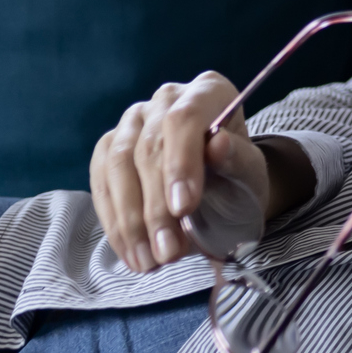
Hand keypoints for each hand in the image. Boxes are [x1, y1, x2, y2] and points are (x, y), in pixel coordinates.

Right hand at [90, 72, 269, 273]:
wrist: (223, 186)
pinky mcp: (108, 148)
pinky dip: (115, 223)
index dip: (181, 164)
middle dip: (156, 208)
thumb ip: (237, 159)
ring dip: (131, 222)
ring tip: (149, 261)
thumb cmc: (239, 174)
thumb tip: (218, 144)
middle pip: (149, 149)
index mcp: (207, 91)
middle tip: (168, 253)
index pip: (185, 119)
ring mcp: (132, 122)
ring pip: (118, 167)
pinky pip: (101, 185)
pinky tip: (131, 252)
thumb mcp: (250, 172)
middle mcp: (165, 99)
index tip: (183, 208)